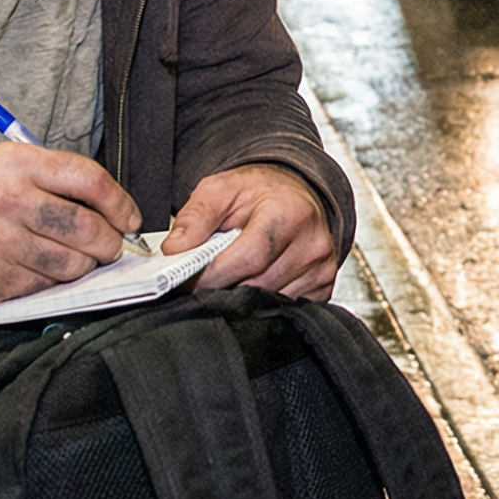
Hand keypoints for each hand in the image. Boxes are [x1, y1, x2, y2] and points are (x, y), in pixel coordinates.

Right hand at [0, 142, 141, 305]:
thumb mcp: (8, 164)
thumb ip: (58, 177)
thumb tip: (113, 205)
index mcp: (16, 164)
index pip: (89, 180)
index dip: (120, 202)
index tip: (129, 216)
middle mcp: (8, 202)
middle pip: (87, 227)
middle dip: (110, 240)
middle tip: (111, 243)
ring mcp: (1, 245)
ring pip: (74, 263)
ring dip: (87, 264)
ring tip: (78, 256)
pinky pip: (48, 285)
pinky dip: (57, 279)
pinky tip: (45, 267)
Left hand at [171, 163, 339, 300]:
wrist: (293, 193)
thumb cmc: (258, 193)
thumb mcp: (220, 190)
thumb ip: (195, 218)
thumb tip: (175, 251)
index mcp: (290, 213)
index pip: (248, 258)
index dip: (212, 274)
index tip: (186, 279)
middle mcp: (313, 243)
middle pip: (258, 285)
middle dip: (223, 287)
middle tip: (200, 281)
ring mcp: (322, 268)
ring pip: (269, 302)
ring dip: (242, 297)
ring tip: (229, 276)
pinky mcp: (324, 286)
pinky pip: (285, 309)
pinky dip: (263, 303)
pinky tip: (253, 282)